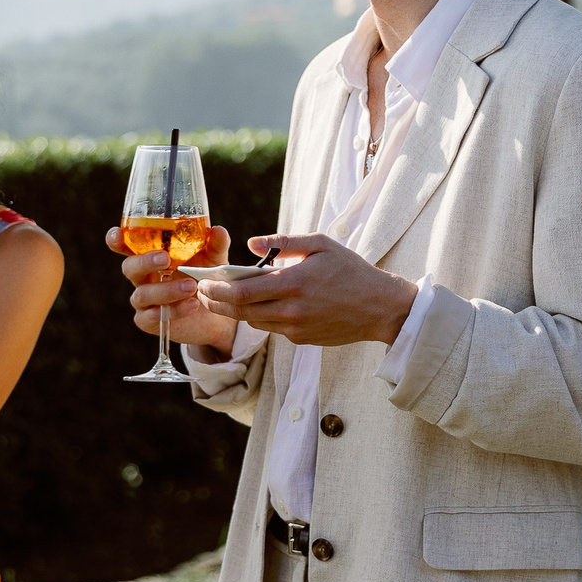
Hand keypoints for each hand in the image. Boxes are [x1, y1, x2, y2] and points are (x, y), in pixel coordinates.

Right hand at [105, 221, 238, 352]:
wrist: (217, 314)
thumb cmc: (207, 278)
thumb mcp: (214, 260)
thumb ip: (215, 245)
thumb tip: (218, 230)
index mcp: (151, 256)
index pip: (126, 245)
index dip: (117, 240)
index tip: (117, 235)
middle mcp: (142, 276)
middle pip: (129, 267)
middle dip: (144, 262)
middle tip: (165, 259)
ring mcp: (143, 300)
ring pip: (142, 294)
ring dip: (166, 290)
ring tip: (192, 287)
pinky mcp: (148, 321)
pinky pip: (153, 316)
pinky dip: (174, 310)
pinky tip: (192, 304)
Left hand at [197, 233, 416, 348]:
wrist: (380, 308)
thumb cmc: (351, 271)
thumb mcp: (321, 244)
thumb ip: (284, 242)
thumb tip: (251, 244)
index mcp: (293, 283)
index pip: (242, 292)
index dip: (216, 289)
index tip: (202, 282)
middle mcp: (291, 310)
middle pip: (240, 312)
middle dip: (215, 303)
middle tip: (201, 293)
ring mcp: (295, 328)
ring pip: (253, 322)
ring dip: (233, 312)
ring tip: (220, 299)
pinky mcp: (301, 340)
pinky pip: (271, 328)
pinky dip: (258, 317)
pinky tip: (253, 306)